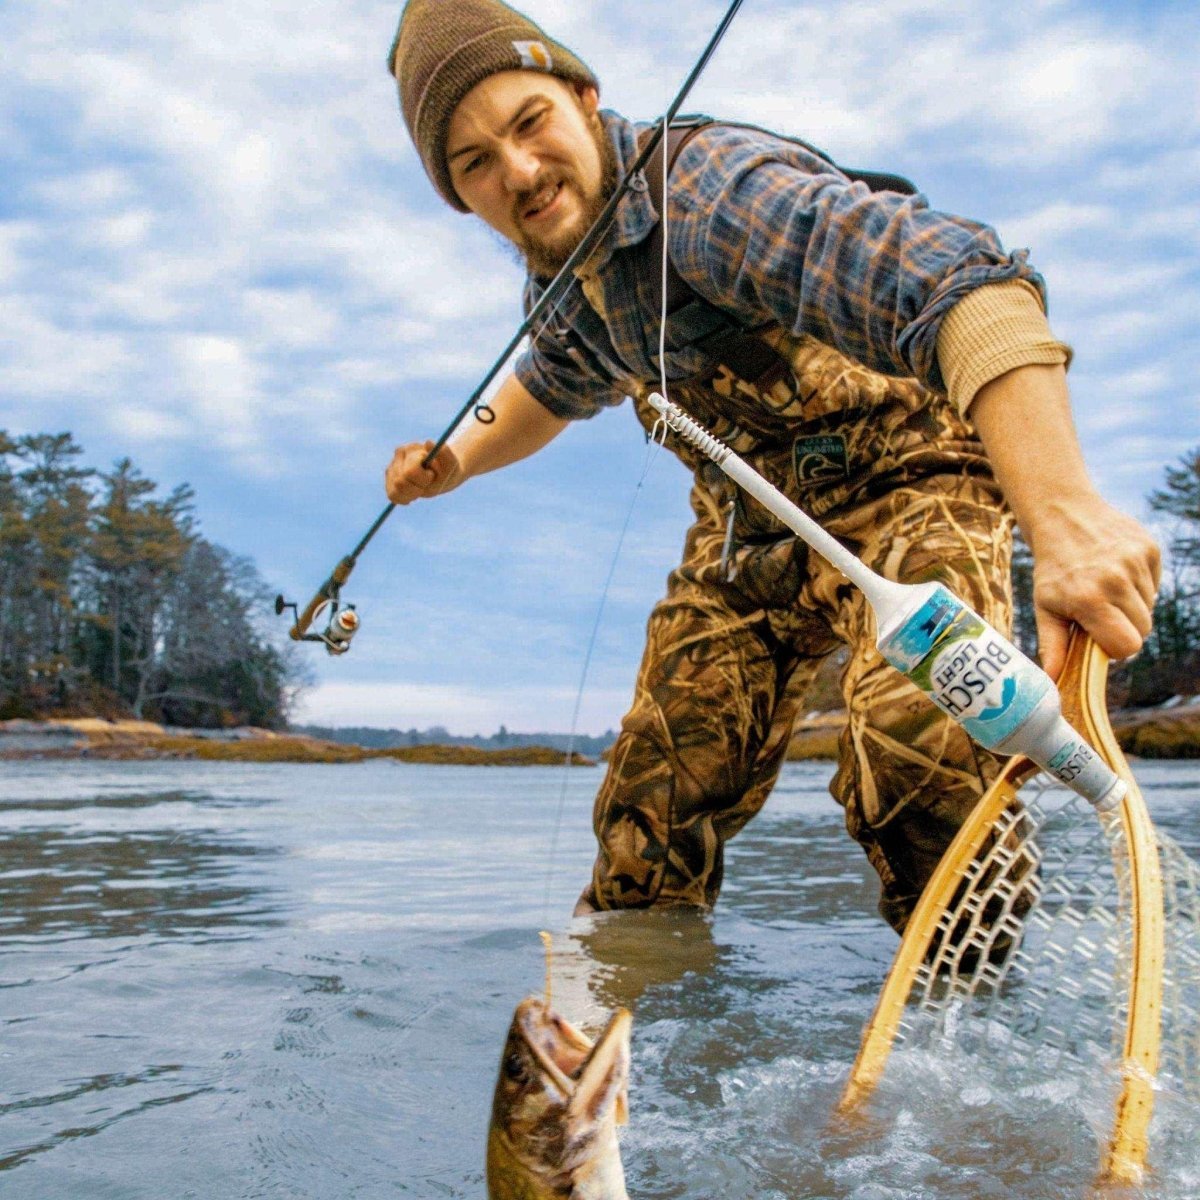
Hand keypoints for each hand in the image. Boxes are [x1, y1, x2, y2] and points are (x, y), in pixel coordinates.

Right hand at [384, 441, 461, 504]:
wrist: (444, 472)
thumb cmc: (448, 469)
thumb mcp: (452, 464)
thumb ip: (445, 454)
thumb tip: (428, 442)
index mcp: (412, 449)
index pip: (410, 472)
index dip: (423, 479)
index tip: (431, 475)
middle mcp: (398, 455)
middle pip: (400, 483)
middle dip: (417, 488)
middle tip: (426, 483)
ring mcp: (392, 466)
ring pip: (394, 491)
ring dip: (411, 494)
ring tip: (421, 488)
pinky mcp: (390, 478)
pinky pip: (392, 496)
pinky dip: (404, 499)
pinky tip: (414, 494)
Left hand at [1026, 497, 1160, 679]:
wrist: (1062, 515)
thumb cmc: (1052, 568)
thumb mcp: (1045, 606)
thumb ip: (1053, 645)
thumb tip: (1052, 680)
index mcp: (1089, 599)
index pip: (1127, 646)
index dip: (1117, 649)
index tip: (1102, 639)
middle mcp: (1116, 580)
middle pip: (1142, 630)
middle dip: (1124, 627)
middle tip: (1101, 612)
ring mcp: (1135, 562)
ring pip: (1150, 607)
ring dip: (1131, 605)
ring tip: (1105, 587)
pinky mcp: (1149, 548)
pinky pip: (1155, 584)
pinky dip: (1140, 584)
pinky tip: (1116, 571)